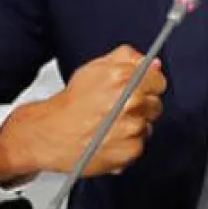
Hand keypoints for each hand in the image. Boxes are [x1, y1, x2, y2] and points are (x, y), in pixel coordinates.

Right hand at [0, 45, 165, 183]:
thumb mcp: (96, 68)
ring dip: (133, 126)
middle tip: (116, 110)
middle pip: (156, 104)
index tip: (136, 91)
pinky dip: (127, 144)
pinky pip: (140, 145)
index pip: (159, 81)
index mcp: (125, 78)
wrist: (48, 134)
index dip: (147, 86)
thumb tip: (154, 64)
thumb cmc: (71, 103)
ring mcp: (132, 127)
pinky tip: (109, 139)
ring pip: (148, 125)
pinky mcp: (130, 150)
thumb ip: (128, 59)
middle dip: (140, 107)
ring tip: (109, 125)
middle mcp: (131, 102)